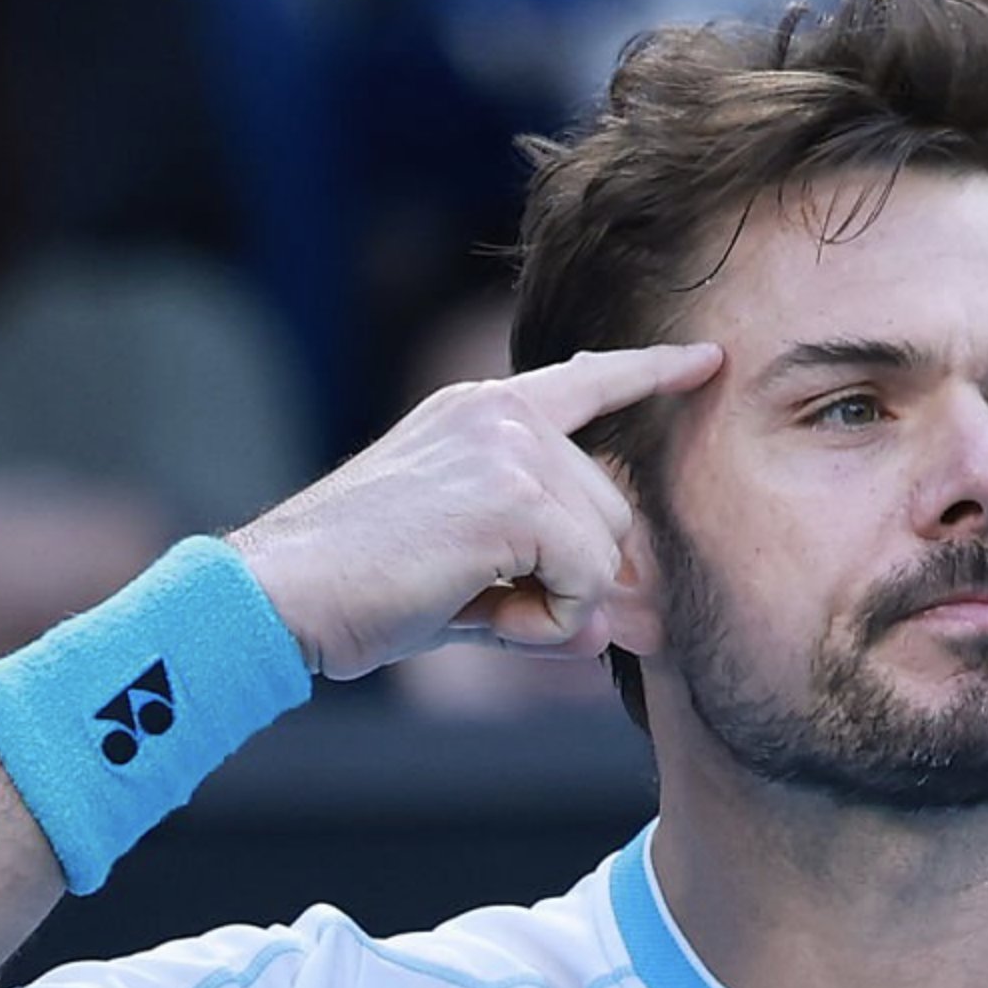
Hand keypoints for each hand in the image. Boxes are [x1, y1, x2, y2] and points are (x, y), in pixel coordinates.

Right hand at [227, 344, 723, 680]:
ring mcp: (510, 450)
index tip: (706, 360)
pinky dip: (549, 620)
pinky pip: (587, 580)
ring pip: (607, 545)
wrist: (280, 594)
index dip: (652, 373)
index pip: (587, 381)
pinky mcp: (515, 498)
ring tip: (476, 604)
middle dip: (574, 576)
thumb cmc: (356, 590)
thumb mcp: (464, 578)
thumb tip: (614, 628)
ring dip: (558, 601)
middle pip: (613, 507)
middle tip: (492, 606)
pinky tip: (484, 613)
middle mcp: (501, 416)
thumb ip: (542, 588)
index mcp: (480, 414)